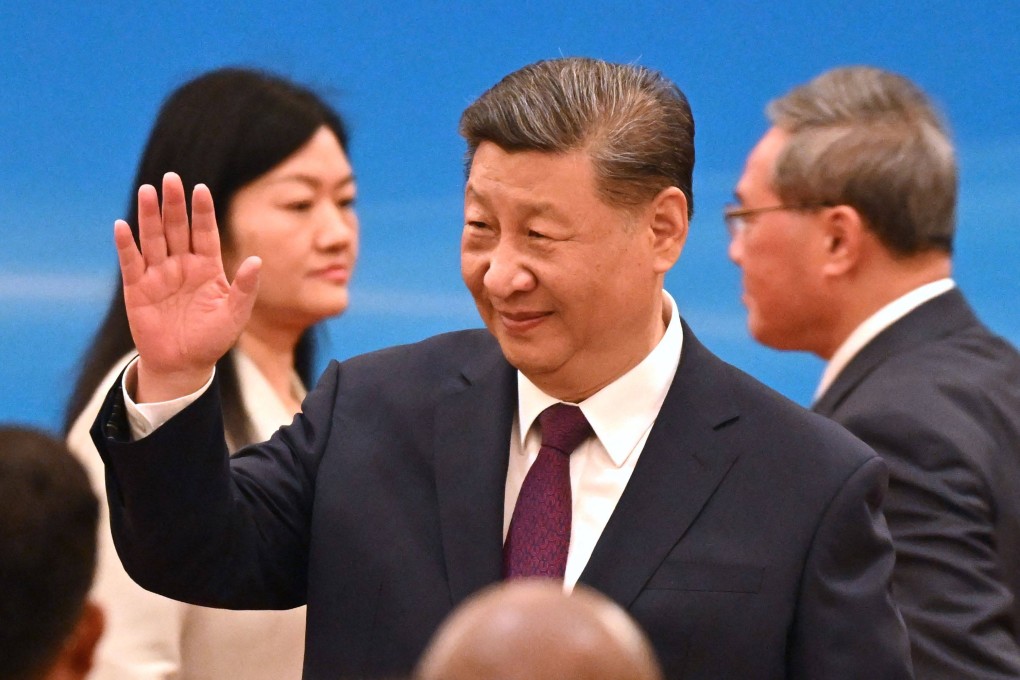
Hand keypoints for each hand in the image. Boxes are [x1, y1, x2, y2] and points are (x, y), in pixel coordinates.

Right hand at [115, 172, 260, 401]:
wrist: (183, 365)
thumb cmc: (212, 339)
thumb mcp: (235, 315)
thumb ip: (245, 288)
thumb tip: (257, 261)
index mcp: (207, 267)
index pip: (204, 233)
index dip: (202, 212)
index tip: (201, 189)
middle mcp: (182, 265)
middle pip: (177, 228)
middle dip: (174, 204)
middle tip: (171, 178)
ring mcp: (158, 275)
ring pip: (153, 239)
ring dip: (149, 215)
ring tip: (147, 190)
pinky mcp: (137, 289)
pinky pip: (131, 262)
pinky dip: (127, 245)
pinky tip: (123, 226)